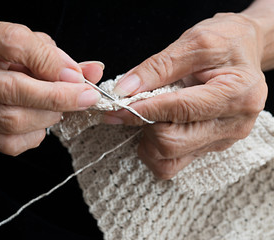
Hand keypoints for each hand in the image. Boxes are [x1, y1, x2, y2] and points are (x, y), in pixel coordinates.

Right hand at [0, 18, 102, 155]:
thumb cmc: (3, 57)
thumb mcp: (30, 45)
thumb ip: (59, 58)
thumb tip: (91, 74)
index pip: (14, 43)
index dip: (50, 62)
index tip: (78, 76)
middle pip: (12, 89)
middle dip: (58, 97)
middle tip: (85, 98)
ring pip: (12, 120)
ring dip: (48, 117)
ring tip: (58, 108)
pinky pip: (9, 142)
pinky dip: (35, 134)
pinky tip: (39, 121)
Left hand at [105, 13, 268, 178]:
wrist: (244, 50)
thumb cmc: (225, 42)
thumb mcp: (194, 42)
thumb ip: (157, 67)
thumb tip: (125, 90)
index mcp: (237, 94)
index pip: (180, 110)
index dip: (144, 110)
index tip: (118, 106)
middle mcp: (233, 124)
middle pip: (173, 142)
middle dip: (144, 125)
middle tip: (131, 107)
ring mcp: (222, 140)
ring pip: (170, 159)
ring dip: (147, 140)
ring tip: (147, 116)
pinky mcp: (210, 147)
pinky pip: (174, 163)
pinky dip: (155, 151)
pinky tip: (155, 128)